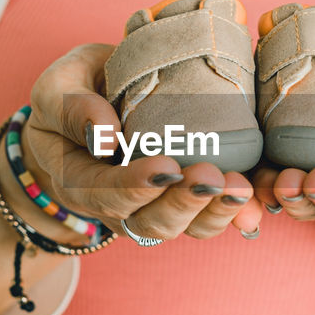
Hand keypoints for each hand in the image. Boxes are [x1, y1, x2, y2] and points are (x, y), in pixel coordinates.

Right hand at [22, 44, 262, 241]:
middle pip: (148, 222)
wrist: (89, 104)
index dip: (136, 186)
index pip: (104, 193)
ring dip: (214, 212)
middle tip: (211, 176)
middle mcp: (115, 205)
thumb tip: (105, 136)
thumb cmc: (71, 91)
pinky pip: (207, 216)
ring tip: (241, 188)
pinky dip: (234, 212)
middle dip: (183, 202)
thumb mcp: (57, 87)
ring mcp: (151, 207)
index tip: (166, 167)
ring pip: (183, 227)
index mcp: (78, 180)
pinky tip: (257, 200)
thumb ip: (73, 107)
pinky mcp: (181, 198)